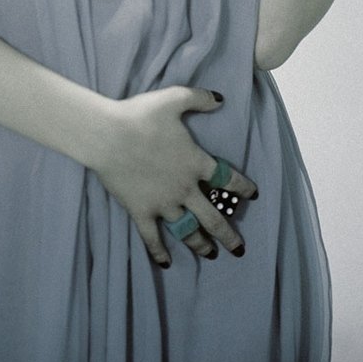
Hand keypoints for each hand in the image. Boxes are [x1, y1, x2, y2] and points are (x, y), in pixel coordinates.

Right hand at [94, 87, 256, 265]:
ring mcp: (163, 203)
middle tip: (239, 248)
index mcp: (195, 163)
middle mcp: (185, 188)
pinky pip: (152, 237)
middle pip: (213, 217)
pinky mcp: (141, 211)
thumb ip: (200, 98)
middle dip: (228, 234)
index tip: (253, 195)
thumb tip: (220, 99)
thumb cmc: (141, 115)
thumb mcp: (174, 98)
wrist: (108, 135)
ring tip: (210, 254)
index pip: (227, 178)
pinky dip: (159, 252)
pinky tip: (166, 263)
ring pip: (188, 230)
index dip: (242, 187)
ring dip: (201, 244)